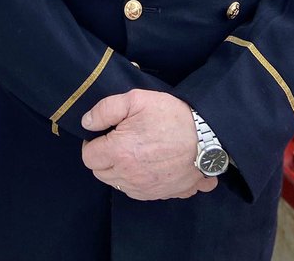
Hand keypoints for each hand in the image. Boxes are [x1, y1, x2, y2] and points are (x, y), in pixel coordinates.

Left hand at [80, 90, 217, 199]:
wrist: (207, 138)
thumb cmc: (171, 116)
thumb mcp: (136, 99)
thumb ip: (105, 109)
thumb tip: (87, 123)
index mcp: (119, 153)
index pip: (88, 157)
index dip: (92, 143)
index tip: (103, 134)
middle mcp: (129, 176)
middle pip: (100, 174)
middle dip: (103, 158)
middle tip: (118, 141)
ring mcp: (145, 189)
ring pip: (117, 185)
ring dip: (118, 170)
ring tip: (133, 151)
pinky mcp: (160, 195)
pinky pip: (137, 193)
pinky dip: (136, 181)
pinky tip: (147, 164)